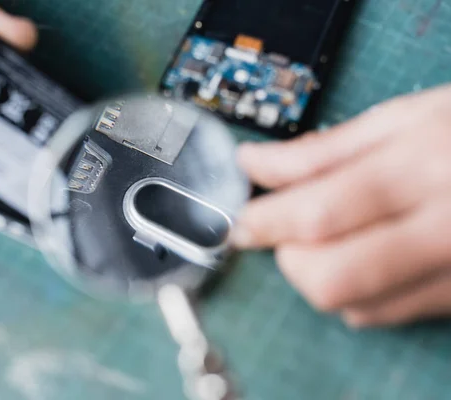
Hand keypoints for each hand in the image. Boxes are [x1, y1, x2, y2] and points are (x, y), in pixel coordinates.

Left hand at [231, 84, 450, 327]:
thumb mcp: (405, 119)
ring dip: (317, 275)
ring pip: (354, 305)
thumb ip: (323, 150)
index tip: (238, 222)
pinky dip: (353, 292)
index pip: (321, 211)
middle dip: (289, 258)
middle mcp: (447, 228)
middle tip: (285, 230)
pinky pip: (384, 314)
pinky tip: (364, 256)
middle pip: (331, 276)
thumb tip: (253, 165)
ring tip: (330, 237)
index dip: (266, 221)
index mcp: (425, 168)